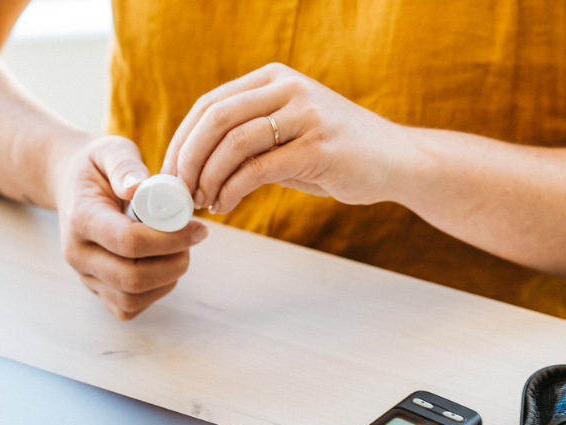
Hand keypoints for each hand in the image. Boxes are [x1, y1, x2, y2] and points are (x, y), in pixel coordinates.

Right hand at [50, 135, 208, 319]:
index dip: (171, 239)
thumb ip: (125, 165)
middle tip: (193, 239)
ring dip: (168, 279)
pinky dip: (154, 293)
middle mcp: (78, 254)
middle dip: (174, 262)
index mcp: (81, 219)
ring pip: (132, 299)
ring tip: (179, 250)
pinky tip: (163, 266)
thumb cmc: (98, 168)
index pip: (128, 242)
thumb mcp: (110, 151)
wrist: (72, 185)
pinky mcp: (97, 290)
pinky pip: (128, 308)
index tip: (198, 227)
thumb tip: (139, 186)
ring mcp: (85, 276)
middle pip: (132, 278)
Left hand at [162, 63, 410, 212]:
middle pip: (216, 118)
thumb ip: (249, 138)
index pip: (210, 104)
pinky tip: (226, 204)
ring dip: (208, 177)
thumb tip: (192, 165)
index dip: (181, 140)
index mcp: (275, 78)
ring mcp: (307, 115)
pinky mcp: (320, 148)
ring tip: (203, 201)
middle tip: (177, 191)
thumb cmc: (337, 153)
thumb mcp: (289, 134)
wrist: (397, 161)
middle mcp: (289, 88)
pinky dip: (233, 190)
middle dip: (187, 158)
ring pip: (234, 143)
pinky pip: (259, 169)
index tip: (169, 174)